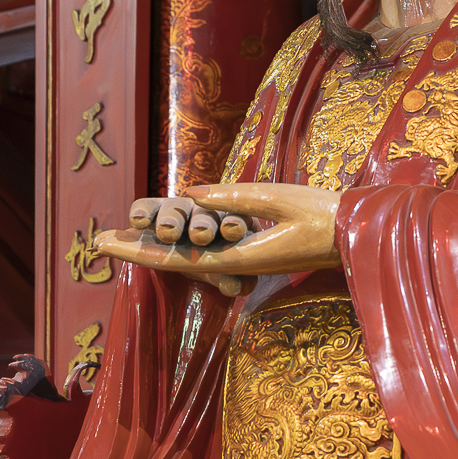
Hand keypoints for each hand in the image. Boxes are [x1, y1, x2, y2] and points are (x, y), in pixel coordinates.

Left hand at [93, 183, 344, 290]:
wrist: (358, 234)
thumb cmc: (324, 216)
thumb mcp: (280, 199)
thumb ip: (235, 197)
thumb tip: (190, 192)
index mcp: (238, 258)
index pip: (175, 259)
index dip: (137, 251)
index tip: (104, 245)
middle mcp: (236, 265)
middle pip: (176, 262)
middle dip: (137, 250)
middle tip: (99, 241)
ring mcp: (245, 261)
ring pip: (190, 257)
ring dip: (158, 246)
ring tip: (129, 235)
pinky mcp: (255, 253)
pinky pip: (209, 252)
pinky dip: (184, 244)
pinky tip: (174, 235)